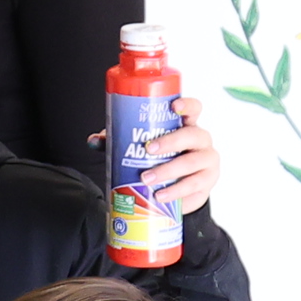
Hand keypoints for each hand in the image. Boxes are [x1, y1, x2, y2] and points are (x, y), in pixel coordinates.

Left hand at [99, 93, 221, 217]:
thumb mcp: (142, 147)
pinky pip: (194, 187)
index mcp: (187, 125)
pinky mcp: (206, 184)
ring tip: (148, 179)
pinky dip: (176, 192)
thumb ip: (119, 140)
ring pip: (193, 163)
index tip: (173, 107)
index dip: (187, 105)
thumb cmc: (161, 160)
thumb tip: (93, 141)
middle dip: (170, 142)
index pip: (195, 109)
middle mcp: (201, 141)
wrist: (177, 190)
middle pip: (193, 135)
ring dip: (170, 171)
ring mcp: (207, 162)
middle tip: (148, 150)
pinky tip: (161, 196)